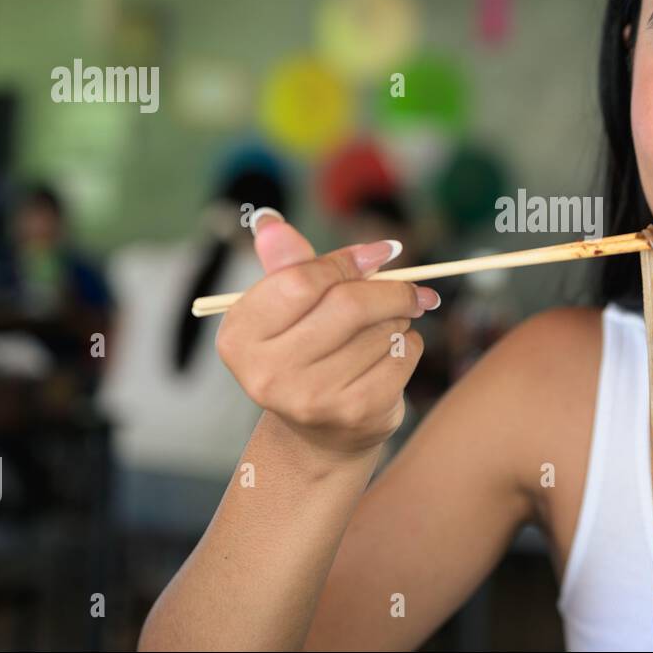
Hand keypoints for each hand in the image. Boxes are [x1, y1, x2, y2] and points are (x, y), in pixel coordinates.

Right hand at [216, 209, 439, 458]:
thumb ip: (285, 264)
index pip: (301, 280)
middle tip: (411, 288)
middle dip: (390, 289)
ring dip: (399, 318)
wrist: (320, 433)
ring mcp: (311, 398)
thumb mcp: (288, 309)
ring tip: (391, 324)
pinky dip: (409, 344)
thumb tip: (267, 219)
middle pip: (348, 305)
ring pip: (381, 329)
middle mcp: (267, 373)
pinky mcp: (355, 413)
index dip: (347, 261)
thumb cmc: (306, 352)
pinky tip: (394, 352)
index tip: (382, 254)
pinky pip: (402, 355)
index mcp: (241, 336)